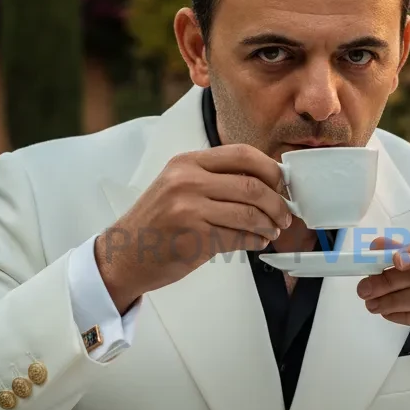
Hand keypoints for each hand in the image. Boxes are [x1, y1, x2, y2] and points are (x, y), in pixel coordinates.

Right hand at [94, 144, 291, 313]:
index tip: (282, 184)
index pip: (241, 154)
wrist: (124, 255)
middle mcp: (187, 181)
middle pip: (251, 185)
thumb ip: (214, 179)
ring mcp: (189, 209)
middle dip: (277, 202)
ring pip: (249, 213)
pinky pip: (238, 237)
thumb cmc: (156, 223)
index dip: (270, 169)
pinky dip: (256, 241)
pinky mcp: (194, 237)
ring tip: (273, 231)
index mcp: (186, 163)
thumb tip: (265, 183)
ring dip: (269, 225)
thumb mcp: (178, 186)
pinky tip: (258, 242)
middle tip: (285, 215)